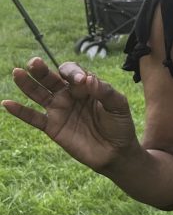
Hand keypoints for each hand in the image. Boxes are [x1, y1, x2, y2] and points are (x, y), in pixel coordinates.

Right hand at [3, 57, 138, 173]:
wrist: (116, 151)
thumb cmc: (119, 125)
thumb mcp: (119, 105)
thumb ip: (106, 92)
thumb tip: (89, 79)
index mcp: (86, 86)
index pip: (73, 72)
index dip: (74, 73)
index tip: (82, 81)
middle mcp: (69, 95)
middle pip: (51, 79)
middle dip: (42, 70)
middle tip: (34, 62)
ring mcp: (59, 110)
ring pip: (39, 94)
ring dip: (27, 84)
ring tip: (17, 72)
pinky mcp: (52, 127)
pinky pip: (33, 118)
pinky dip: (20, 111)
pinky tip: (7, 104)